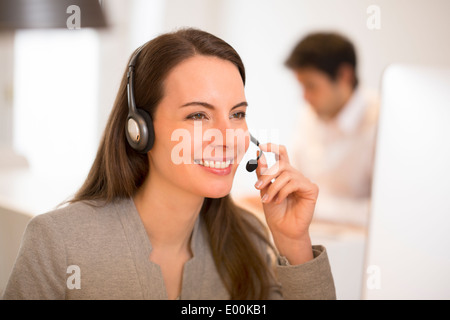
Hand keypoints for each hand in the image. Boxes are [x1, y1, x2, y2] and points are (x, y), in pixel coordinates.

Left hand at [254, 143, 317, 264]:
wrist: (282, 229)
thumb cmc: (274, 211)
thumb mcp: (264, 189)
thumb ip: (262, 173)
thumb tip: (259, 154)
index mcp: (284, 173)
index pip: (281, 153)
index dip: (273, 147)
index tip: (261, 145)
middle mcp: (295, 175)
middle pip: (281, 164)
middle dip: (268, 174)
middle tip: (258, 186)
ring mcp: (304, 181)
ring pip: (286, 174)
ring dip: (273, 187)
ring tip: (267, 199)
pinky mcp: (312, 189)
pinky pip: (295, 183)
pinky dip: (283, 191)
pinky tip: (279, 200)